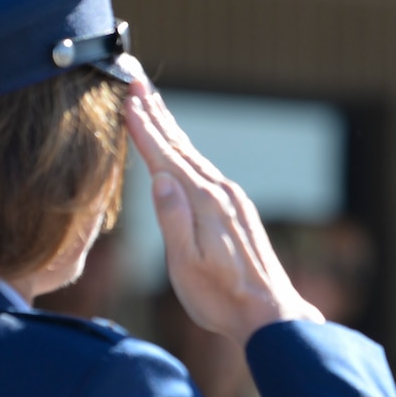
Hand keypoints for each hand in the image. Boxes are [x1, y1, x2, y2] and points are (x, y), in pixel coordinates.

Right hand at [122, 65, 324, 345]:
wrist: (269, 313)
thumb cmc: (220, 297)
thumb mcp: (186, 265)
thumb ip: (173, 220)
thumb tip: (159, 179)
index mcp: (202, 203)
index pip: (165, 158)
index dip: (143, 129)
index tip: (127, 100)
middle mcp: (220, 193)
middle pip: (181, 146)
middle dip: (157, 114)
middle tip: (138, 83)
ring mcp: (233, 199)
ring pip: (194, 155)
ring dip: (172, 129)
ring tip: (154, 106)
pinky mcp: (239, 210)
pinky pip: (206, 169)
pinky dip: (188, 152)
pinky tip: (183, 151)